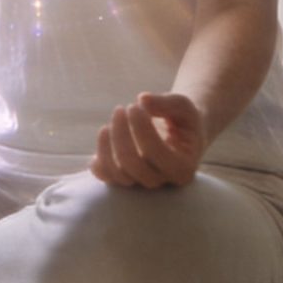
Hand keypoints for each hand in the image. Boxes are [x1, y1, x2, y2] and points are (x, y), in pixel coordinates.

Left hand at [91, 92, 205, 188]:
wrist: (180, 135)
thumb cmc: (183, 121)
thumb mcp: (184, 107)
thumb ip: (167, 103)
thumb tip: (143, 99)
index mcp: (183, 168)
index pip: (155, 153)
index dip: (140, 128)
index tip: (134, 105)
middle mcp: (162, 181)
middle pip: (133, 165)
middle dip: (121, 134)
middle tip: (121, 108)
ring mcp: (141, 183)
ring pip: (117, 174)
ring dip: (107, 144)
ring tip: (112, 120)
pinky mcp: (124, 179)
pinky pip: (104, 175)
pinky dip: (98, 158)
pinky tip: (105, 134)